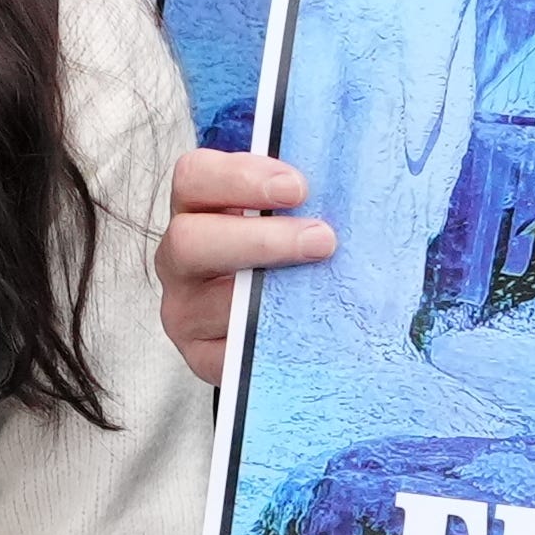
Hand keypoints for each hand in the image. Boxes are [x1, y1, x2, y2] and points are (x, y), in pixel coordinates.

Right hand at [154, 145, 332, 383]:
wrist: (295, 321)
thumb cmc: (297, 253)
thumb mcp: (294, 213)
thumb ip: (307, 195)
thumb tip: (353, 176)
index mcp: (198, 209)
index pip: (194, 178)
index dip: (240, 177)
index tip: (296, 188)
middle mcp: (181, 260)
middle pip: (189, 241)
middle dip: (259, 240)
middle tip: (320, 239)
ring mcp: (186, 312)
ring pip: (213, 304)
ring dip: (273, 295)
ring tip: (324, 289)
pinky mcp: (204, 358)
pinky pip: (230, 355)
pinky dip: (273, 341)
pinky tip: (309, 330)